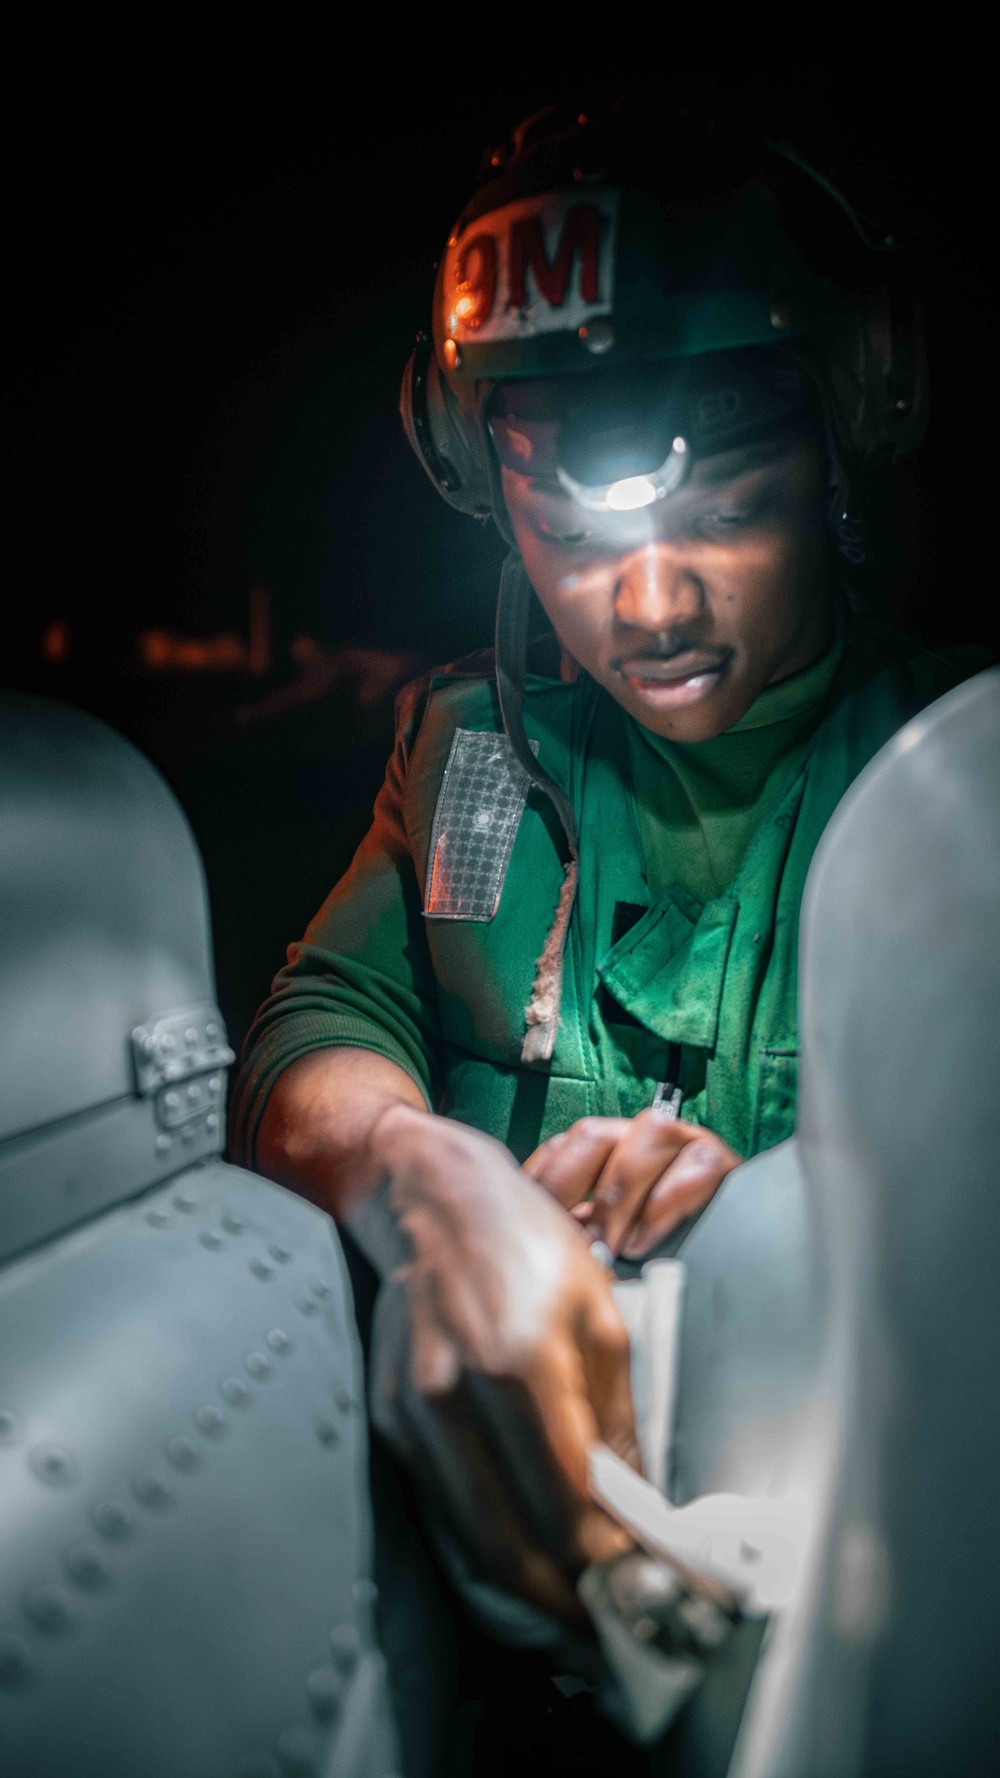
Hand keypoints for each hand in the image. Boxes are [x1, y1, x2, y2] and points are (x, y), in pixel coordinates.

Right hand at [371, 1104, 637, 1610]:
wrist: (432, 1198)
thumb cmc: (529, 1243)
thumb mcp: (601, 1313)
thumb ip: (617, 1419)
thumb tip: (640, 1509)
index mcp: (522, 1359)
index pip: (571, 1499)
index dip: (613, 1561)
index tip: (651, 1592)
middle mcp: (458, 1394)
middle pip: (514, 1540)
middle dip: (569, 1603)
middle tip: (614, 1632)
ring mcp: (417, 1410)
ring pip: (472, 1538)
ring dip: (528, 1592)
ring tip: (577, 1616)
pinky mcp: (394, 1418)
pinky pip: (444, 1507)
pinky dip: (487, 1548)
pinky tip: (527, 1563)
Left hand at [523, 1111, 740, 1259]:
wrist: (731, 1274)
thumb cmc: (652, 1261)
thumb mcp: (601, 1244)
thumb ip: (572, 1228)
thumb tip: (530, 1231)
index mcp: (606, 1151)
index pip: (562, 1147)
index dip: (545, 1185)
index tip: (533, 1229)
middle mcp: (641, 1138)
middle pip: (595, 1133)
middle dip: (575, 1189)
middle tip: (573, 1244)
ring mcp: (685, 1144)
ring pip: (648, 1133)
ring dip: (621, 1196)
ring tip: (614, 1247)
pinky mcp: (722, 1164)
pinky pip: (695, 1165)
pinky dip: (663, 1204)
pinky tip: (646, 1241)